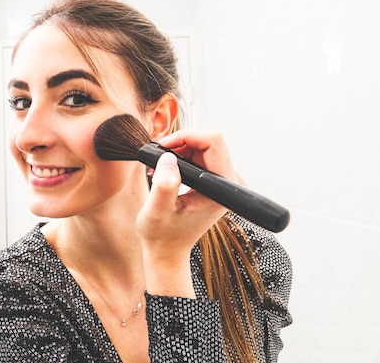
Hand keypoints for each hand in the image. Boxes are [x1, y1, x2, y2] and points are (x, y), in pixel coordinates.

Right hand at [137, 130, 233, 295]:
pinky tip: (167, 171)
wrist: (167, 250)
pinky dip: (182, 157)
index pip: (212, 142)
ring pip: (203, 146)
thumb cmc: (162, 234)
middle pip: (209, 141)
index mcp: (222, 190)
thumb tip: (168, 158)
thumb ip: (165, 184)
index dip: (185, 137)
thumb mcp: (157, 210)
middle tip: (157, 159)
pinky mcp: (216, 182)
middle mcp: (230, 183)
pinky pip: (201, 155)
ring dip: (178, 150)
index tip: (162, 148)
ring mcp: (224, 183)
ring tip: (158, 168)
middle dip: (179, 143)